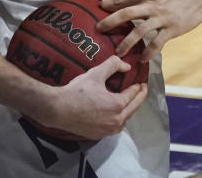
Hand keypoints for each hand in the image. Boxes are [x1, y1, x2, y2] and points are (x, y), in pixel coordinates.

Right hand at [28, 56, 147, 139]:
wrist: (58, 110)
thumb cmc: (77, 91)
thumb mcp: (96, 73)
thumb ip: (113, 65)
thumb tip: (127, 66)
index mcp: (118, 105)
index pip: (133, 94)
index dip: (138, 86)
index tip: (142, 82)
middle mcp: (116, 120)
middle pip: (133, 108)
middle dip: (139, 97)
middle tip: (142, 89)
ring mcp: (108, 130)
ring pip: (125, 120)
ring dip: (130, 110)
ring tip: (130, 102)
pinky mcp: (99, 135)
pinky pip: (114, 127)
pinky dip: (119, 119)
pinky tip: (115, 114)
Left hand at [99, 0, 201, 60]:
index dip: (109, 4)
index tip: (98, 9)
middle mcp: (151, 5)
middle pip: (125, 14)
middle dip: (109, 22)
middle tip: (98, 30)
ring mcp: (161, 18)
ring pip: (139, 32)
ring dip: (126, 43)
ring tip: (117, 52)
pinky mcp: (171, 29)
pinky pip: (157, 43)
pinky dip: (148, 53)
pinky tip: (142, 60)